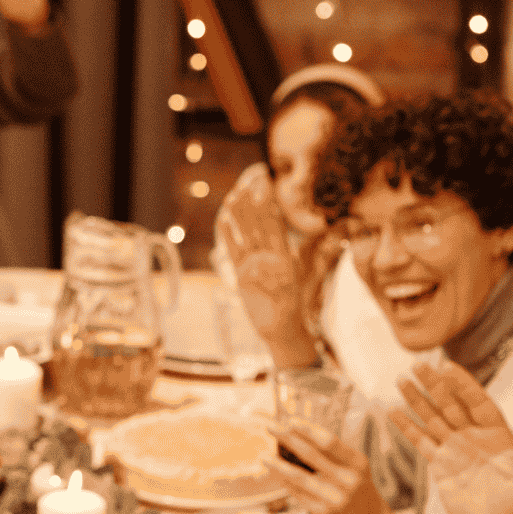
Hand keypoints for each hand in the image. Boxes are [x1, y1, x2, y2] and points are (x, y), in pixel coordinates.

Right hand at [217, 164, 307, 343]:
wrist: (279, 328)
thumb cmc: (288, 313)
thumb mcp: (286, 298)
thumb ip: (272, 282)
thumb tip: (256, 269)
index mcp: (284, 257)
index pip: (276, 228)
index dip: (271, 209)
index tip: (266, 191)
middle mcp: (269, 256)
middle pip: (259, 226)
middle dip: (254, 206)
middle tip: (247, 185)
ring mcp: (255, 262)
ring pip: (246, 234)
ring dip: (240, 216)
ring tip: (233, 197)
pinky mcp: (243, 272)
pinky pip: (234, 250)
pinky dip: (229, 236)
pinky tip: (224, 221)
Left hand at [265, 421, 412, 513]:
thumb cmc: (360, 491)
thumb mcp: (357, 469)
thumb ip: (334, 454)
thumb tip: (300, 434)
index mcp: (357, 463)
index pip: (329, 441)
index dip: (307, 430)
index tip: (289, 420)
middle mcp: (348, 480)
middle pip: (311, 455)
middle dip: (287, 439)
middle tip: (270, 428)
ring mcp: (336, 498)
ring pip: (299, 477)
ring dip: (278, 466)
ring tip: (264, 458)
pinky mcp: (325, 513)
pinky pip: (299, 494)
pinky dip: (287, 484)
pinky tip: (279, 477)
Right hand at [388, 363, 512, 513]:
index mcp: (499, 436)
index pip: (479, 403)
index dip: (464, 385)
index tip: (448, 367)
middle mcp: (475, 437)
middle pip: (452, 404)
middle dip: (435, 385)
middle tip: (418, 365)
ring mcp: (456, 449)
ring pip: (433, 418)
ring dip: (418, 399)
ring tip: (401, 380)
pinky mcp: (440, 465)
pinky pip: (421, 441)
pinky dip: (407, 427)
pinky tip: (393, 411)